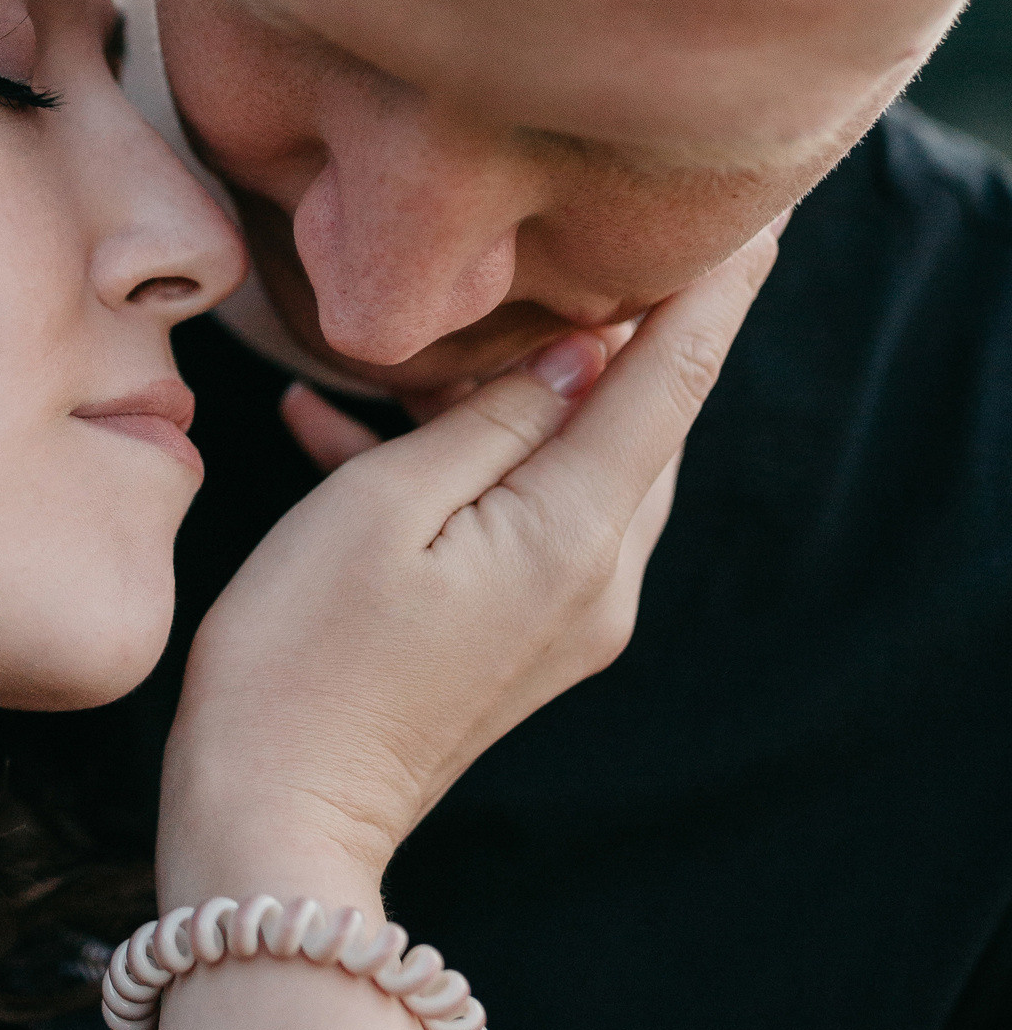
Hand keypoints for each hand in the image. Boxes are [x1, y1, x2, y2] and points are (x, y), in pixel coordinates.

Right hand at [160, 233, 776, 907]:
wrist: (274, 820)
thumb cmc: (301, 655)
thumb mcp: (378, 507)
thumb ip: (486, 419)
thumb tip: (576, 354)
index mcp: (575, 534)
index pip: (671, 380)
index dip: (714, 288)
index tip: (755, 209)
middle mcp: (597, 579)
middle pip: (639, 422)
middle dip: (618, 330)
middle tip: (577, 242)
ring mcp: (563, 620)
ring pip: (577, 465)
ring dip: (521, 391)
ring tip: (427, 335)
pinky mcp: (515, 641)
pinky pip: (517, 519)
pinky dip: (461, 463)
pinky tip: (349, 424)